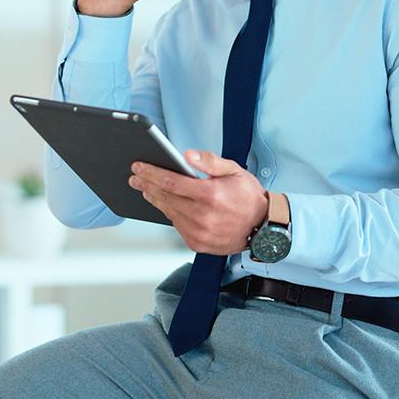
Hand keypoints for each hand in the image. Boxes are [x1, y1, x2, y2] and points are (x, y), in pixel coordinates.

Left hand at [128, 150, 268, 254]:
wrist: (263, 227)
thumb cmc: (248, 197)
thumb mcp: (234, 171)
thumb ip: (209, 161)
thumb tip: (187, 154)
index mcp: (210, 195)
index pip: (171, 181)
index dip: (151, 172)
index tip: (139, 167)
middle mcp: (202, 215)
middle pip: (164, 197)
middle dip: (147, 184)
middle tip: (135, 177)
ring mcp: (199, 232)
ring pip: (168, 212)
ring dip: (155, 199)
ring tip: (146, 189)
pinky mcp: (197, 243)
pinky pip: (176, 225)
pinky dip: (169, 213)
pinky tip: (165, 204)